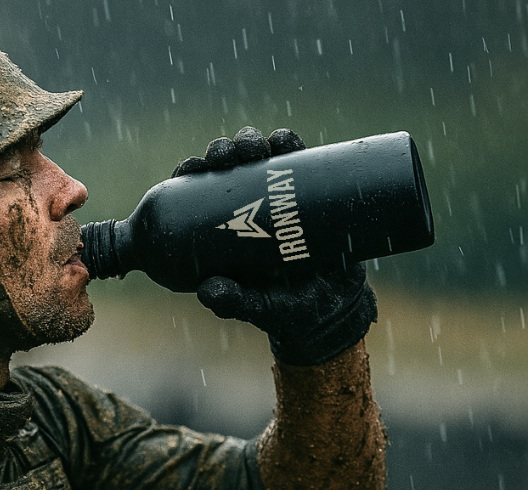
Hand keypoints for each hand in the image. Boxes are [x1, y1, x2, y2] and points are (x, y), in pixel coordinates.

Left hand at [173, 127, 377, 364]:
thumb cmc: (287, 311)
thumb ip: (232, 302)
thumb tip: (206, 290)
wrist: (337, 306)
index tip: (193, 166)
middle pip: (226, 168)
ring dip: (250, 141)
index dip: (191, 173)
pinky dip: (287, 143)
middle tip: (227, 157)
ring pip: (258, 157)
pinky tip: (280, 140)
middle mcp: (248, 208)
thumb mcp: (257, 307)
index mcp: (222, 230)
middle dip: (221, 152)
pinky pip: (297, 157)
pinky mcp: (310, 189)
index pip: (197, 194)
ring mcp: (278, 196)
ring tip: (253, 149)